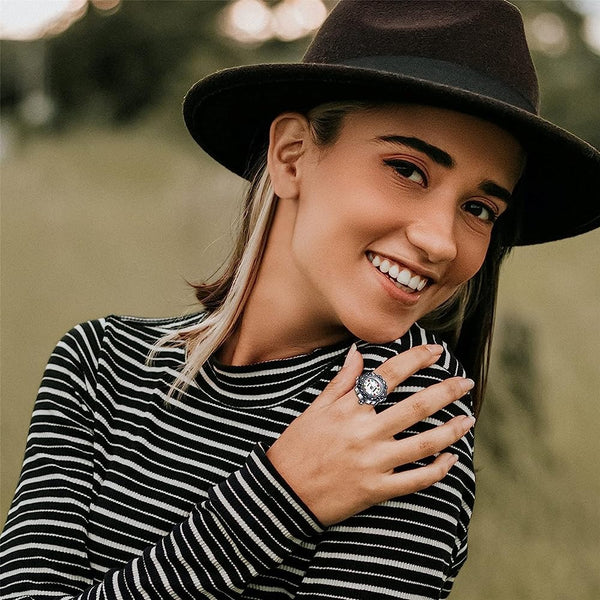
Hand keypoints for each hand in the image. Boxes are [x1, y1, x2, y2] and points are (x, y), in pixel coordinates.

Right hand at [266, 344, 474, 525]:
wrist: (282, 493)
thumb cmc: (296, 447)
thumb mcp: (314, 409)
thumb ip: (340, 381)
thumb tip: (357, 352)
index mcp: (348, 408)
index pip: (390, 375)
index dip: (417, 359)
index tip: (436, 351)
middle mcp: (364, 432)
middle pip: (416, 406)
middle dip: (446, 391)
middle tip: (465, 382)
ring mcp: (373, 463)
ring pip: (424, 444)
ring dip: (451, 430)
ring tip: (468, 419)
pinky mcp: (376, 490)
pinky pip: (416, 480)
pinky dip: (438, 470)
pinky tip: (451, 459)